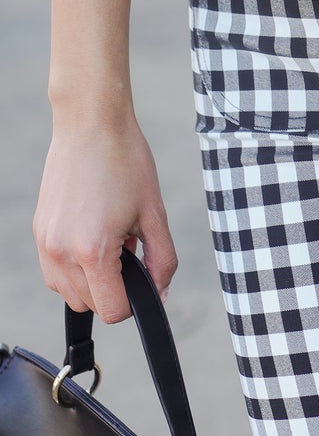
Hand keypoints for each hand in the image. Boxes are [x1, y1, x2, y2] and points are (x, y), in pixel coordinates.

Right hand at [33, 111, 177, 323]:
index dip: (134, 303)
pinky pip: (55, 273)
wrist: (90, 125)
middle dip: (115, 289)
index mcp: (93, 251)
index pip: (112, 311)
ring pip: (69, 293)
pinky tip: (92, 236)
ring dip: (92, 282)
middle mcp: (61, 253)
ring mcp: (45, 243)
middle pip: (90, 306)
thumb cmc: (125, 161)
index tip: (143, 282)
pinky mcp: (39, 232)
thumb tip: (161, 293)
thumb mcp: (154, 213)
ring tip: (111, 242)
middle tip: (129, 250)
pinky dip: (75, 268)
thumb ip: (162, 259)